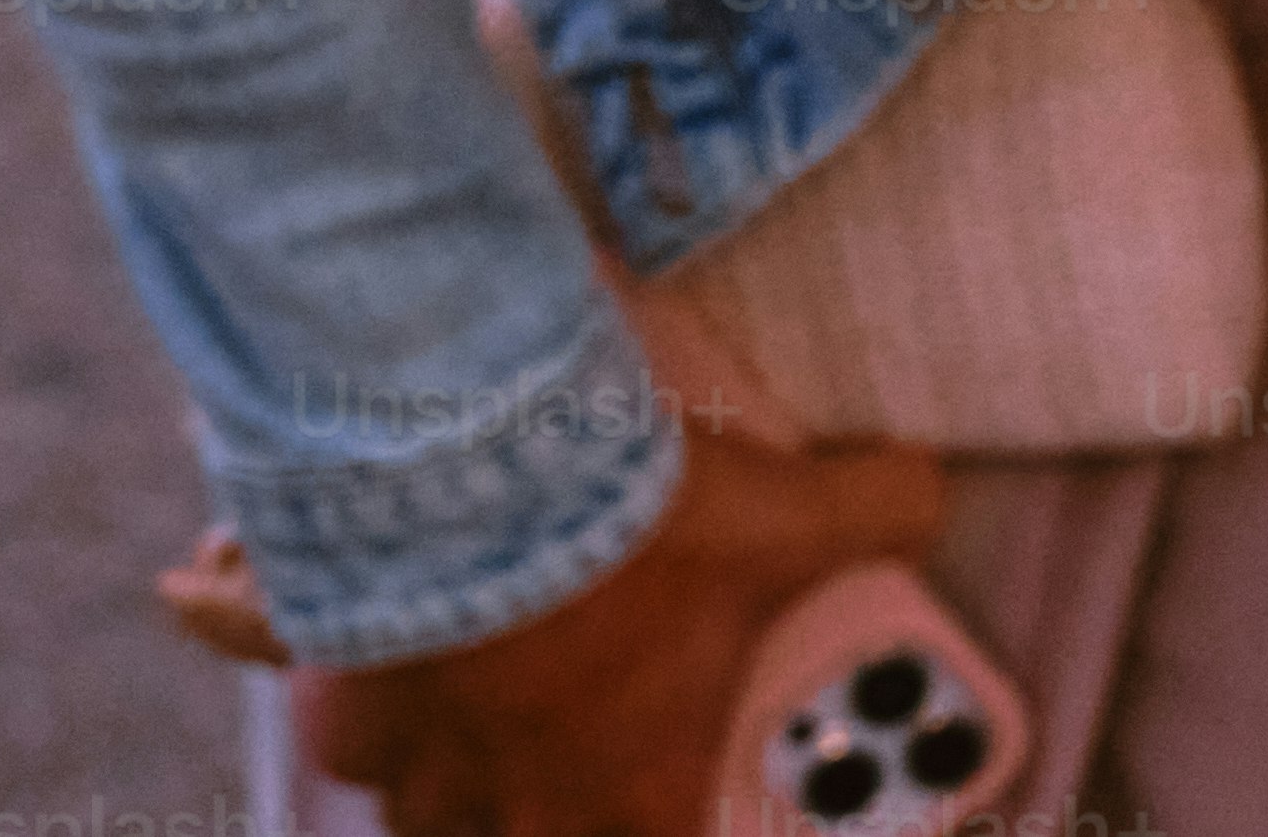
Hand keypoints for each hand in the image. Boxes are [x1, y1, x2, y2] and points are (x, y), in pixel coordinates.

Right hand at [155, 421, 965, 836]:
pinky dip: (351, 706)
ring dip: (443, 792)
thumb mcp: (795, 509)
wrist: (487, 467)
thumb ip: (875, 511)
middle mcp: (522, 791)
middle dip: (529, 825)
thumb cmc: (647, 518)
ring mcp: (425, 755)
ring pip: (418, 818)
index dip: (660, 831)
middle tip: (553, 787)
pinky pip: (340, 734)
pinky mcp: (344, 696)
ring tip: (464, 744)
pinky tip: (366, 666)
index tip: (666, 813)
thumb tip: (927, 490)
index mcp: (633, 779)